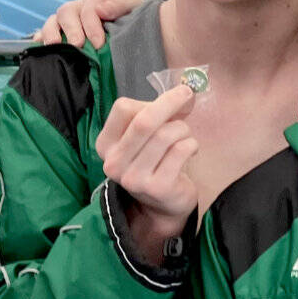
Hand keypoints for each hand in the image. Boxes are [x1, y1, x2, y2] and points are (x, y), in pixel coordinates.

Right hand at [36, 0, 141, 46]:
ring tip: (55, 47)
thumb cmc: (132, 13)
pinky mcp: (61, 31)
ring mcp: (68, 19)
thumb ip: (120, 4)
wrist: (133, 22)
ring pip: (53, 21)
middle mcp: (78, 7)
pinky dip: (40, 38)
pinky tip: (40, 46)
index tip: (99, 43)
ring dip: (52, 33)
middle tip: (78, 46)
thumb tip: (101, 11)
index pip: (89, 8)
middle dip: (72, 30)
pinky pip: (44, 31)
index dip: (92, 25)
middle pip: (66, 12)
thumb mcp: (133, 4)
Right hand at [96, 87, 198, 260]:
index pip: (123, 108)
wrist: (162, 205)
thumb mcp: (146, 138)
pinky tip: (190, 151)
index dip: (150, 100)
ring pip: (166, 135)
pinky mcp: (157, 187)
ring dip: (183, 129)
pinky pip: (180, 151)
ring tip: (186, 137)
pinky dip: (191, 144)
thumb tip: (184, 93)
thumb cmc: (155, 162)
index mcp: (105, 144)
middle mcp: (114, 162)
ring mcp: (134, 177)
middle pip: (144, 121)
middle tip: (187, 94)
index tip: (170, 98)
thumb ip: (157, 115)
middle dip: (170, 103)